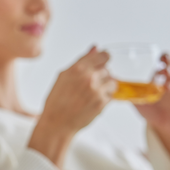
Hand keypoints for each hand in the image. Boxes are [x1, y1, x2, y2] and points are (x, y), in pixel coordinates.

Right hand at [29, 46, 116, 166]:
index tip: (103, 63)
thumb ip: (82, 60)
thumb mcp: (64, 75)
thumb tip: (95, 47)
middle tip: (91, 84)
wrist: (57, 122)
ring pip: (113, 82)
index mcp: (78, 68)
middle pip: (108, 69)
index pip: (104, 55)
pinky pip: (111, 96)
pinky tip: (92, 102)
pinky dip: (104, 98)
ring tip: (92, 94)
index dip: (104, 59)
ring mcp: (96, 90)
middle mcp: (89, 77)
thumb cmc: (57, 100)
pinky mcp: (102, 103)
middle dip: (102, 75)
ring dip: (106, 87)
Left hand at [134, 54, 169, 158]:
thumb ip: (127, 88)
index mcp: (161, 75)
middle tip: (165, 72)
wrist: (162, 126)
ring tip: (169, 87)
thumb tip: (110, 80)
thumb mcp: (137, 97)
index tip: (161, 60)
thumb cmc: (150, 108)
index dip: (165, 58)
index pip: (165, 60)